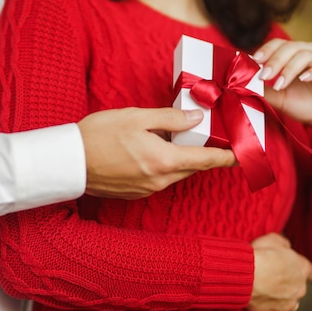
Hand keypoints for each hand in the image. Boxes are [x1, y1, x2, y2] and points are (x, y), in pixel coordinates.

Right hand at [78, 107, 235, 198]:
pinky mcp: (135, 193)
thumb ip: (170, 119)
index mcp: (163, 160)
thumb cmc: (98, 136)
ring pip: (175, 173)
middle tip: (205, 135)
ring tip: (171, 139)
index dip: (228, 157)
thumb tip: (196, 119)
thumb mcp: (136, 118)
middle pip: (192, 168)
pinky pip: (159, 179)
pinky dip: (163, 165)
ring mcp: (146, 190)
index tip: (243, 155)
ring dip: (179, 159)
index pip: (206, 161)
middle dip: (201, 154)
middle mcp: (158, 180)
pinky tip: (150, 151)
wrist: (68, 162)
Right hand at [248, 233, 311, 310]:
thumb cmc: (260, 254)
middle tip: (271, 276)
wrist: (245, 274)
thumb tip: (286, 247)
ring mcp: (289, 304)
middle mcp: (300, 288)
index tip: (293, 268)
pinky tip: (269, 308)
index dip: (302, 269)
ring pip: (292, 303)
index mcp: (302, 268)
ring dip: (283, 298)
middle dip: (289, 283)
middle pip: (300, 288)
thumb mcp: (273, 239)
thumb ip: (284, 244)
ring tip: (267, 291)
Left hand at [254, 39, 311, 131]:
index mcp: (293, 56)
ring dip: (290, 69)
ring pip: (306, 55)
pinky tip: (303, 79)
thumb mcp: (278, 98)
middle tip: (264, 76)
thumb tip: (243, 82)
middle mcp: (309, 54)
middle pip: (291, 47)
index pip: (279, 44)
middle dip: (275, 61)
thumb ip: (263, 89)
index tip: (254, 61)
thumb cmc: (302, 105)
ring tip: (280, 84)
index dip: (267, 50)